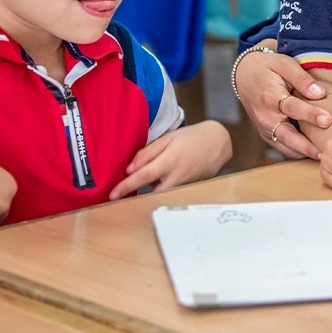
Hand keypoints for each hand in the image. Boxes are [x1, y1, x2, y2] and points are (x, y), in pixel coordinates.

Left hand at [109, 121, 232, 199]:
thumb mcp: (168, 139)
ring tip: (147, 178)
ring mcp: (184, 185)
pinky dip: (161, 187)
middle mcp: (176, 176)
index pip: (142, 177)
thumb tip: (130, 169)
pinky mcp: (188, 189)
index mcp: (169, 161)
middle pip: (150, 192)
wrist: (219, 143)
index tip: (112, 195)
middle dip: (136, 195)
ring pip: (160, 193)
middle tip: (121, 194)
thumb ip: (148, 153)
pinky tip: (162, 178)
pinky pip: (169, 191)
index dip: (126, 186)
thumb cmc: (192, 137)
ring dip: (149, 189)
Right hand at [234, 47, 330, 158]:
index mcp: (270, 97)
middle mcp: (265, 116)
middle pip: (287, 136)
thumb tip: (320, 93)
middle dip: (307, 146)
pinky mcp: (266, 134)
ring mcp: (264, 128)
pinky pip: (282, 147)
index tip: (328, 119)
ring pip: (285, 146)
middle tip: (327, 152)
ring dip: (303, 153)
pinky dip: (297, 152)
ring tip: (325, 158)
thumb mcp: (284, 64)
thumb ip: (302, 78)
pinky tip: (313, 154)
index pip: (293, 108)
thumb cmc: (268, 68)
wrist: (245, 76)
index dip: (311, 114)